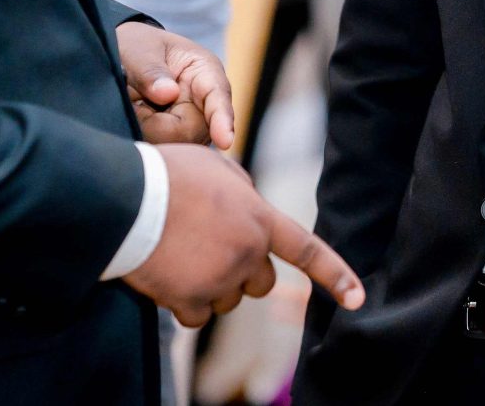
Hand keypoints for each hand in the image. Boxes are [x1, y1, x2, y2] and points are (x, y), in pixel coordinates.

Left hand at [119, 21, 233, 148]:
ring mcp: (190, 123)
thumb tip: (168, 94)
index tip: (225, 141)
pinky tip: (135, 119)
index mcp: (205, 72)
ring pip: (176, 144)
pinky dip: (145, 138)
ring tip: (133, 106)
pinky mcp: (174, 138)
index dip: (222, 120)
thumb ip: (150, 71)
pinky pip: (163, 149)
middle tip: (133, 105)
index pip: (218, 97)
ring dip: (149, 132)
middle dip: (160, 127)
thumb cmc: (138, 46)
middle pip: (194, 131)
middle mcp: (204, 102)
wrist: (124, 57)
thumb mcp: (139, 50)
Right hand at [124, 145, 364, 327]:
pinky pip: (197, 317)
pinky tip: (166, 275)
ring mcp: (221, 279)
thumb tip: (248, 204)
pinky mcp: (191, 301)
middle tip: (208, 251)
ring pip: (227, 301)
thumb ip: (242, 190)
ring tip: (179, 254)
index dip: (335, 275)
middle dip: (241, 274)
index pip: (306, 250)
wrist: (127, 199)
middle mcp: (247, 252)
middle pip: (260, 283)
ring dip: (209, 288)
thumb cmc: (168, 175)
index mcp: (258, 218)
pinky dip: (183, 304)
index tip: (357, 298)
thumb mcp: (216, 166)